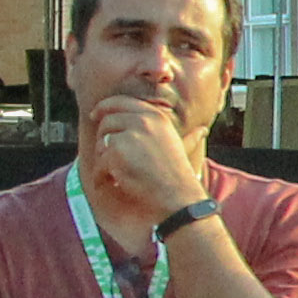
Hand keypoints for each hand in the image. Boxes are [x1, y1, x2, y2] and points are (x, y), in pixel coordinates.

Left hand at [84, 97, 196, 221]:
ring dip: (104, 160)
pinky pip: (99, 162)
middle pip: (107, 121)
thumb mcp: (177, 145)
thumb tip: (202, 130)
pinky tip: (114, 183)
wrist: (176, 196)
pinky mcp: (117, 152)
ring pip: (101, 142)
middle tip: (109, 158)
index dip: (104, 107)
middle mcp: (143, 121)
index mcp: (156, 116)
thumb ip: (169, 133)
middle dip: (103, 140)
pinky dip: (102, 176)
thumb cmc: (177, 176)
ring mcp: (129, 135)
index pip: (121, 101)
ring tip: (118, 174)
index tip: (95, 115)